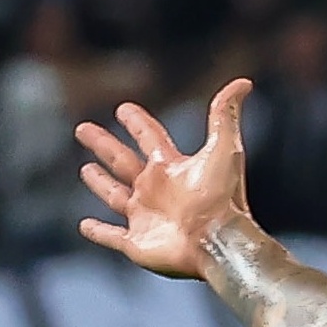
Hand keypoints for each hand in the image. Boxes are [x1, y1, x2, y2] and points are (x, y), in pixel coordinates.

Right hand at [76, 84, 252, 279]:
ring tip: (85, 171)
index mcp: (171, 168)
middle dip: (103, 145)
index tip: (122, 108)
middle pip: (122, 161)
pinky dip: (98, 232)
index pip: (149, 137)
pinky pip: (111, 237)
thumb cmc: (223, 198)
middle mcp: (155, 191)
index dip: (136, 122)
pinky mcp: (137, 243)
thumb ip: (225, 114)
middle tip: (83, 129)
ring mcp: (145, 218)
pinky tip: (84, 226)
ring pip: (114, 196)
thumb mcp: (225, 148)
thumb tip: (243, 83)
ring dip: (99, 183)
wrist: (220, 242)